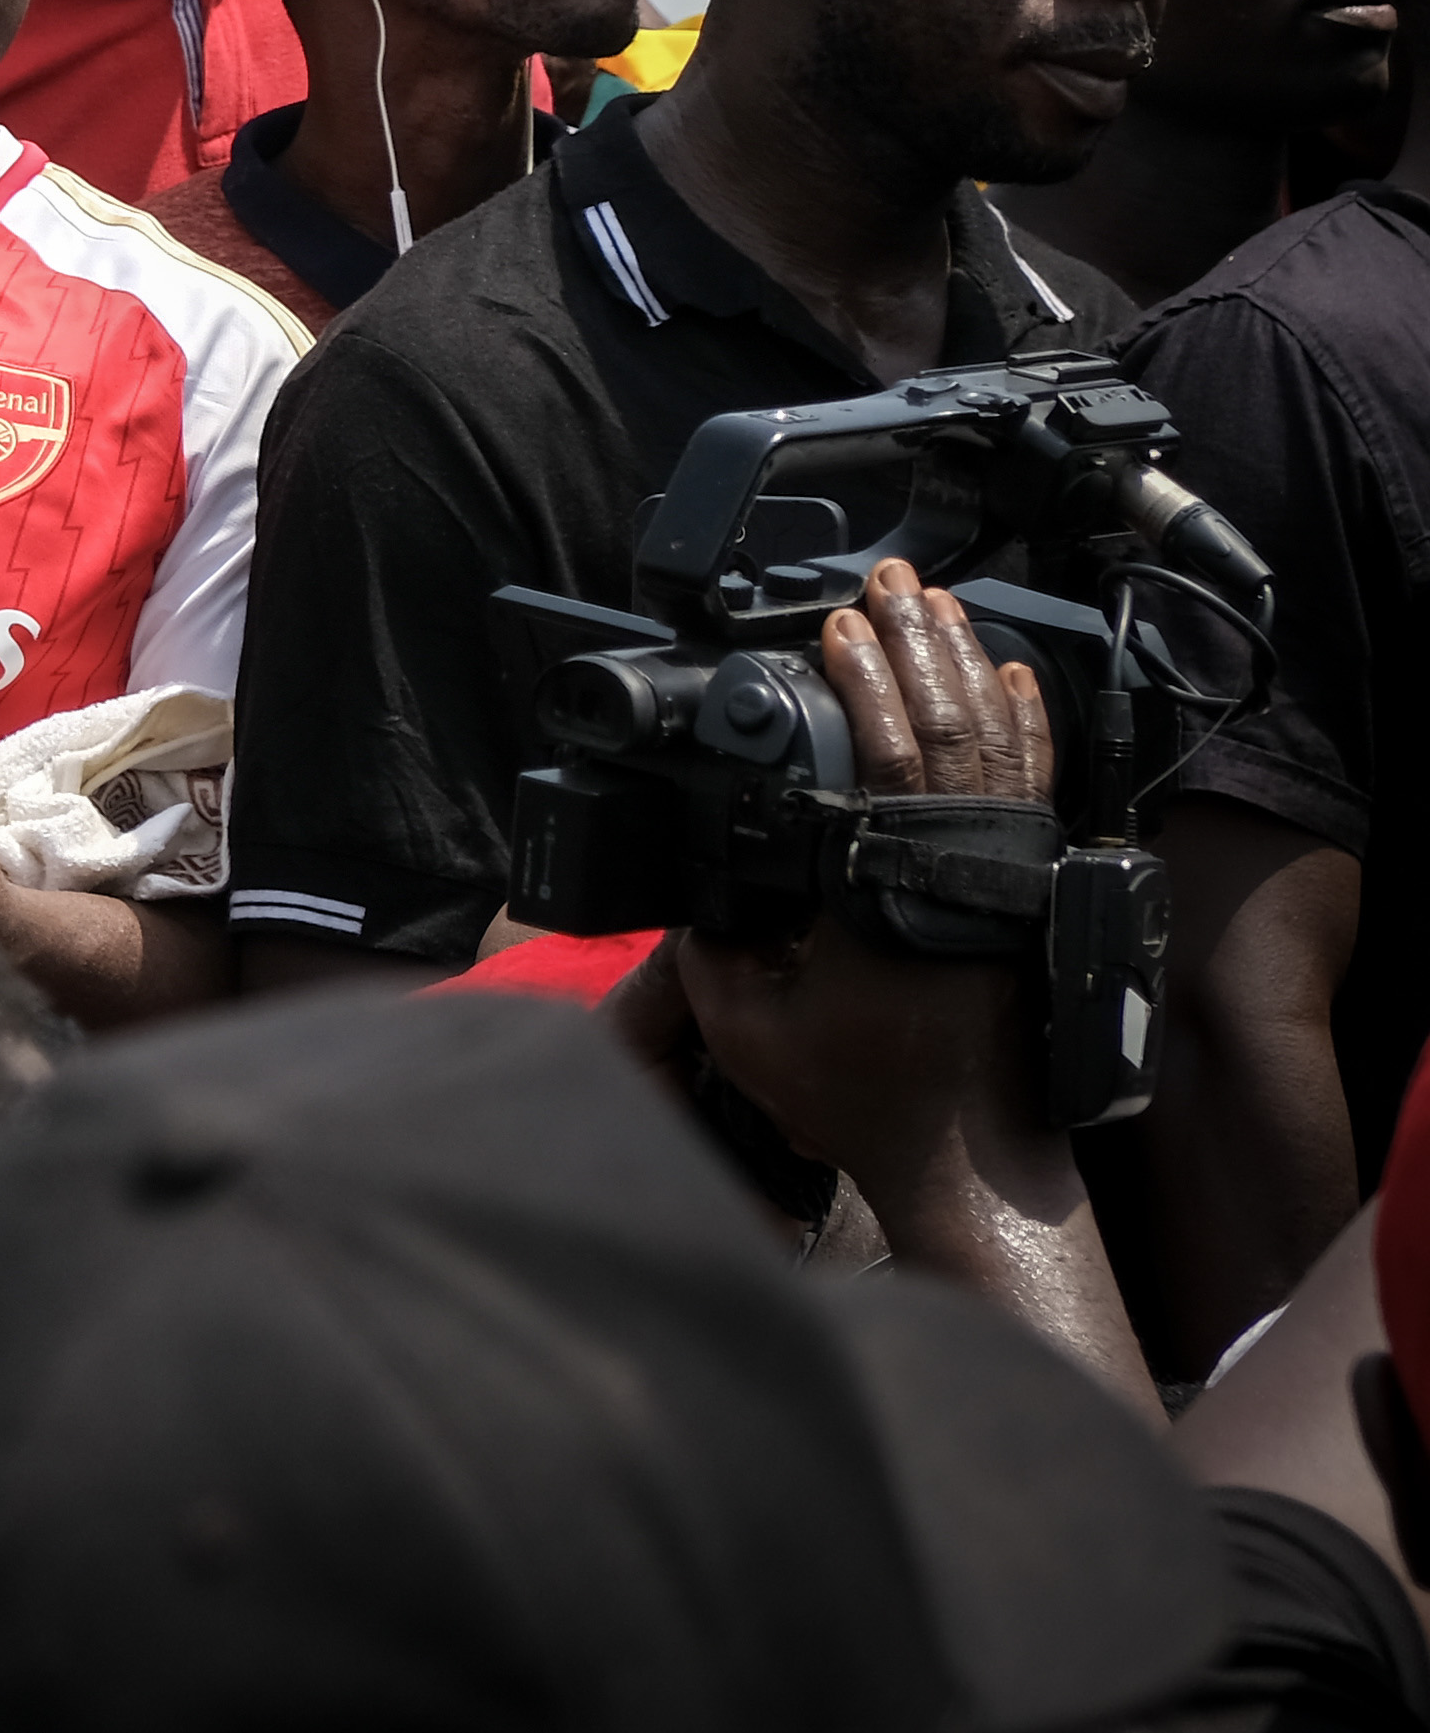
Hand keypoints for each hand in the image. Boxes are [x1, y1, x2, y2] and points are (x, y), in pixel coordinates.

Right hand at [676, 559, 1057, 1198]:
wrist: (960, 1152)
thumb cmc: (856, 1093)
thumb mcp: (745, 1026)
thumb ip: (711, 948)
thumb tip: (699, 889)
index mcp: (885, 888)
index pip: (883, 757)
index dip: (861, 681)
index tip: (834, 625)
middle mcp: (957, 870)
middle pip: (948, 729)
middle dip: (917, 643)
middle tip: (888, 579)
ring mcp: (1001, 879)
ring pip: (996, 747)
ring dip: (967, 667)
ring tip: (939, 604)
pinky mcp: (1024, 893)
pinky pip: (1033, 787)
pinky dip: (1026, 725)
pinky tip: (1014, 678)